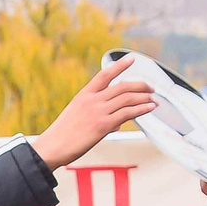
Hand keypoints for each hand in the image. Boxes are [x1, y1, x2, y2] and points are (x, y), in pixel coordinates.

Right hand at [30, 60, 162, 170]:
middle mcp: (92, 100)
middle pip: (122, 86)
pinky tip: (149, 108)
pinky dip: (142, 109)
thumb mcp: (77, 117)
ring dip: (144, 98)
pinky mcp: (103, 125)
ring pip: (127, 98)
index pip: (105, 75)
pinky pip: (127, 113)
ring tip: (153, 100)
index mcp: (84, 95)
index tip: (131, 59)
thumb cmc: (62, 135)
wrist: (53, 147)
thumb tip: (117, 123)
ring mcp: (98, 111)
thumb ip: (98, 116)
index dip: (120, 65)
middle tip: (150, 88)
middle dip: (140, 86)